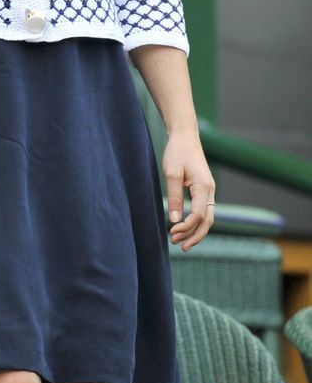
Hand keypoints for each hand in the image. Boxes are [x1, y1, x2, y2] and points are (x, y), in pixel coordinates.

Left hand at [162, 131, 214, 250]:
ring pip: (207, 218)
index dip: (186, 227)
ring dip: (195, 231)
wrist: (185, 136)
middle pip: (207, 221)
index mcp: (204, 187)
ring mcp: (209, 190)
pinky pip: (204, 210)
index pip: (198, 215)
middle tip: (178, 246)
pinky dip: (196, 222)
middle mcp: (210, 190)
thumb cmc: (177, 152)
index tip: (171, 232)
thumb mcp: (172, 174)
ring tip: (180, 241)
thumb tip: (175, 220)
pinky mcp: (204, 188)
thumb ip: (174, 197)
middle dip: (194, 236)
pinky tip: (185, 228)